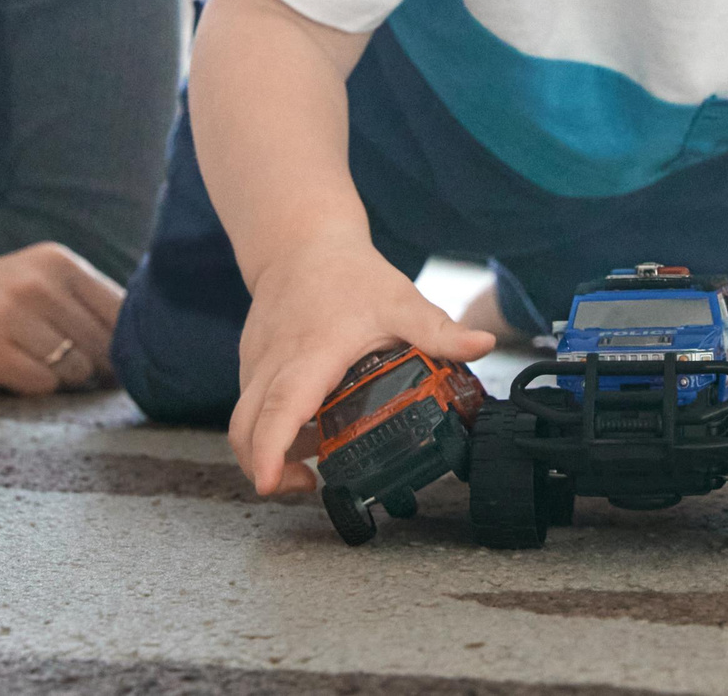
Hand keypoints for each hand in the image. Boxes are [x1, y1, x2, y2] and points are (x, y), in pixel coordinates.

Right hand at [0, 241, 121, 394]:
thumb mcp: (28, 286)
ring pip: (76, 370)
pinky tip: (2, 375)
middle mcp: (38, 280)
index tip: (100, 362)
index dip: (120, 347)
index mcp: (56, 260)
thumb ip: (79, 307)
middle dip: (90, 369)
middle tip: (49, 367)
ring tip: (21, 365)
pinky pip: (41, 386)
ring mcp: (11, 312)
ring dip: (57, 381)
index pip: (123, 312)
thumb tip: (140, 352)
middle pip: (104, 346)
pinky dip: (29, 390)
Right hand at [227, 236, 492, 496]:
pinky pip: (249, 406)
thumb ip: (439, 331)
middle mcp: (273, 364)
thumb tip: (484, 346)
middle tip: (302, 487)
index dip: (270, 452)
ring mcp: (256, 366)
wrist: (300, 241)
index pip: (281, 410)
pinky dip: (267, 429)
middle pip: (246, 430)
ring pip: (243, 422)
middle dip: (265, 470)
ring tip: (310, 464)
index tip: (270, 483)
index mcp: (310, 356)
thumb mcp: (401, 302)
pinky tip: (306, 430)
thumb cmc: (349, 274)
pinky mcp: (251, 365)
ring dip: (268, 452)